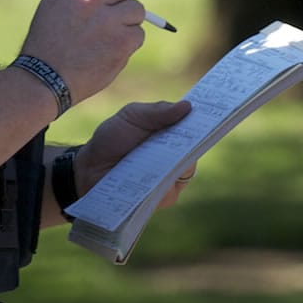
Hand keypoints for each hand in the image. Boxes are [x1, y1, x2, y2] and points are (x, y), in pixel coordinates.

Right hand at [19, 0, 146, 104]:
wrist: (44, 79)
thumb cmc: (50, 41)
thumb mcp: (56, 2)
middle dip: (116, 5)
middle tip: (96, 26)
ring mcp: (108, 18)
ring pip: (137, 10)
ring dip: (125, 24)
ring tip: (101, 40)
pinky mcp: (123, 40)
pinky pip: (139, 34)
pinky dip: (127, 44)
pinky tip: (106, 53)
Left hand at [80, 100, 194, 204]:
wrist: (88, 170)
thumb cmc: (111, 140)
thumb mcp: (132, 116)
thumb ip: (157, 111)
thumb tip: (188, 106)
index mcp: (172, 133)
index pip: (195, 126)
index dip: (205, 119)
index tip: (214, 111)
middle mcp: (177, 156)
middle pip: (196, 147)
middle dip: (197, 137)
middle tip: (199, 128)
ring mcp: (173, 178)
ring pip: (187, 167)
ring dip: (180, 158)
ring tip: (173, 148)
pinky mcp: (165, 197)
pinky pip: (173, 187)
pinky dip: (167, 179)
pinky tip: (161, 172)